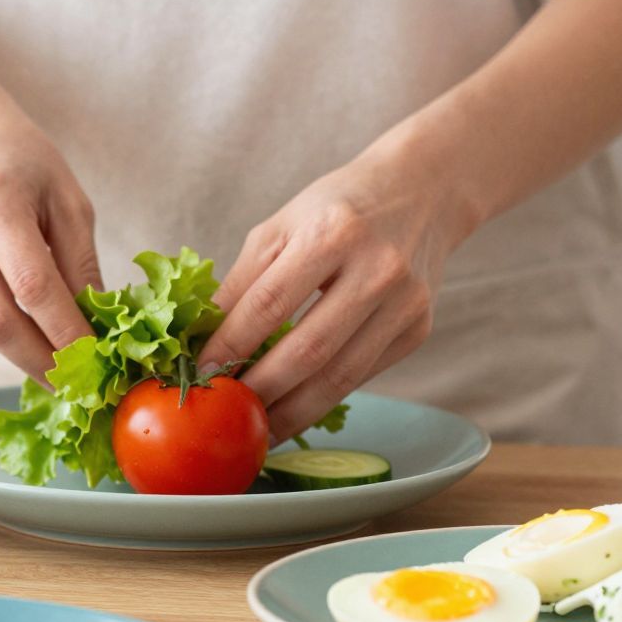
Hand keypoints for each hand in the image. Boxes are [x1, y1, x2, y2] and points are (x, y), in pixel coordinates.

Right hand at [0, 85, 101, 380]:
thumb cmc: (20, 160)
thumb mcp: (67, 197)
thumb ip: (82, 264)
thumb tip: (98, 326)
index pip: (34, 288)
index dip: (67, 334)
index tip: (96, 361)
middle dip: (40, 362)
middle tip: (74, 383)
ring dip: (19, 349)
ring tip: (52, 346)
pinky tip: (13, 308)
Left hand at [198, 137, 478, 442]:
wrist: (422, 192)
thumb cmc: (336, 210)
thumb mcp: (280, 227)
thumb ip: (241, 283)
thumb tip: (203, 343)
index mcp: (332, 233)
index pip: (269, 304)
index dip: (230, 346)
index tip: (199, 376)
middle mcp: (376, 268)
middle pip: (308, 351)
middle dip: (260, 392)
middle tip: (224, 414)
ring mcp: (404, 303)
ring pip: (340, 377)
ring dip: (292, 413)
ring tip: (255, 429)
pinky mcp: (418, 329)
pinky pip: (361, 376)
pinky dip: (323, 400)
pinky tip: (293, 411)